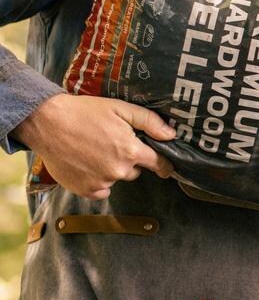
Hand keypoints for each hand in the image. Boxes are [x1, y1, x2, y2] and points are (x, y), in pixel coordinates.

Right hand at [13, 94, 176, 199]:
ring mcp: (101, 182)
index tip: (165, 168)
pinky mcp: (85, 190)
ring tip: (93, 151)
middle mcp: (118, 170)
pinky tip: (86, 165)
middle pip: (134, 171)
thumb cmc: (83, 112)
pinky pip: (101, 190)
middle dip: (128, 160)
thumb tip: (172, 135)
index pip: (158, 164)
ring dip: (111, 169)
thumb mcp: (120, 109)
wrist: (46, 122)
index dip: (163, 165)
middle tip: (110, 145)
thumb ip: (149, 122)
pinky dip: (96, 181)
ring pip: (116, 178)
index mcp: (130, 151)